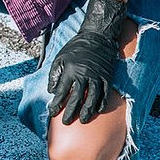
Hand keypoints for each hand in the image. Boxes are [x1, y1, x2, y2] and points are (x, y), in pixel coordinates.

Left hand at [47, 0, 126, 124]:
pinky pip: (105, 93)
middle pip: (77, 98)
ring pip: (92, 98)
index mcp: (70, 71)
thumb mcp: (60, 58)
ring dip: (87, 111)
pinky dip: (102, 103)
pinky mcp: (107, 77)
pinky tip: (98, 110)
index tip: (52, 112)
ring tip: (82, 120)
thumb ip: (55, 74)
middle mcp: (84, 75)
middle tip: (66, 122)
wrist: (97, 37)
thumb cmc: (76, 48)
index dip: (57, 104)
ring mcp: (97, 77)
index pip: (62, 92)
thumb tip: (51, 91)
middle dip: (70, 112)